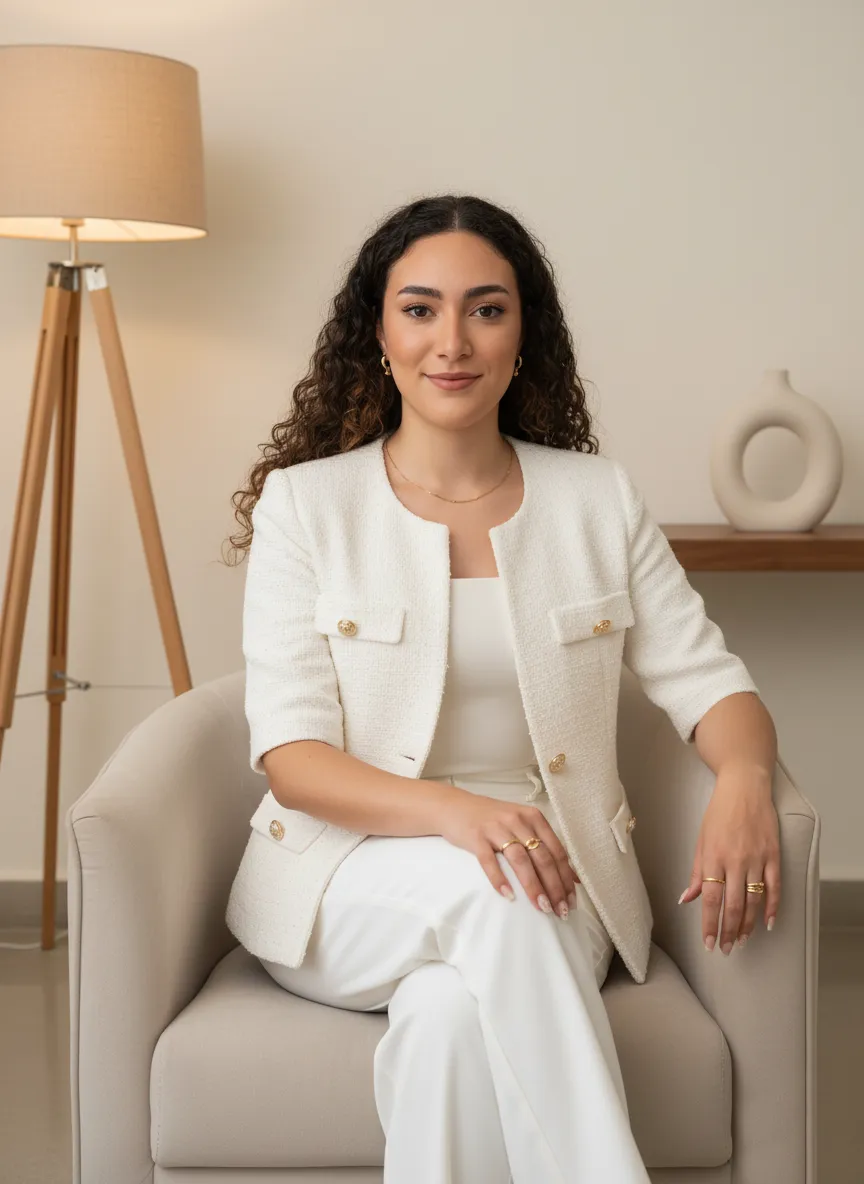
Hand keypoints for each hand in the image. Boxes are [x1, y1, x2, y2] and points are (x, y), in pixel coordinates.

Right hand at [436, 787, 579, 917]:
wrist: (454, 806)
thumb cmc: (492, 820)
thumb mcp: (522, 825)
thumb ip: (544, 845)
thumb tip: (572, 878)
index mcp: (534, 818)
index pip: (557, 851)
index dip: (566, 878)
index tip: (571, 901)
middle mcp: (518, 820)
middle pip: (542, 857)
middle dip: (554, 887)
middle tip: (560, 911)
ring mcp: (496, 828)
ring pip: (520, 859)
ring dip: (533, 886)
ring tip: (541, 907)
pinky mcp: (476, 836)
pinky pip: (489, 860)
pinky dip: (499, 879)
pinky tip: (508, 896)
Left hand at [678, 766, 780, 952]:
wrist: (744, 788)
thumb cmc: (718, 813)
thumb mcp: (700, 840)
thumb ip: (695, 872)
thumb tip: (685, 899)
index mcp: (712, 857)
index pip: (710, 899)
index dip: (709, 924)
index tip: (709, 943)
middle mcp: (734, 860)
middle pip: (732, 905)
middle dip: (729, 931)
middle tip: (727, 949)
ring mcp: (756, 858)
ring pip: (753, 900)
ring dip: (748, 925)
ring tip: (743, 940)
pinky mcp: (773, 854)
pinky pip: (774, 887)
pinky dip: (773, 907)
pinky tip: (768, 923)